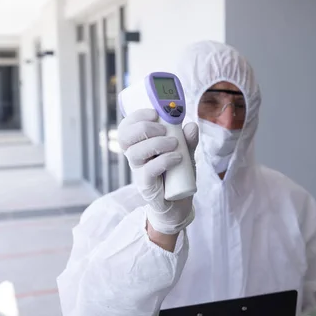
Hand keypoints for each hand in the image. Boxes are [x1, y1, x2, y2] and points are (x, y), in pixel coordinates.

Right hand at [118, 108, 198, 236]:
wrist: (179, 203)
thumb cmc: (177, 175)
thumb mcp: (185, 153)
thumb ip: (188, 140)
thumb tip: (191, 126)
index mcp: (141, 145)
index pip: (127, 127)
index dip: (137, 116)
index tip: (155, 113)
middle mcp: (136, 157)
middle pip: (124, 137)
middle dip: (144, 127)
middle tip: (164, 129)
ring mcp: (139, 172)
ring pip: (134, 153)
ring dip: (156, 143)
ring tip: (175, 144)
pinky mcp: (146, 186)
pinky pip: (147, 171)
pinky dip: (163, 160)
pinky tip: (177, 158)